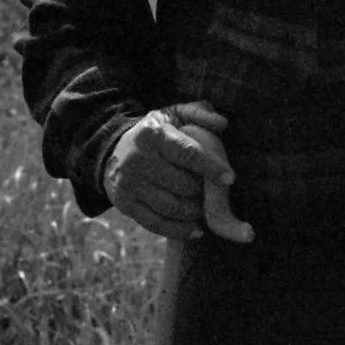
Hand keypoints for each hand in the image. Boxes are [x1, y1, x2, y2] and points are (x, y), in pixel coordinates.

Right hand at [102, 102, 253, 242]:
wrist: (113, 151)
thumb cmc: (157, 132)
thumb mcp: (175, 114)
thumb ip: (199, 114)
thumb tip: (223, 123)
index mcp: (153, 135)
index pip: (187, 153)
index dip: (210, 167)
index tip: (230, 178)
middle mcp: (137, 159)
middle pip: (181, 184)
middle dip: (203, 191)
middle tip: (214, 192)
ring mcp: (129, 184)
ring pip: (170, 207)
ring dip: (194, 211)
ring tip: (205, 207)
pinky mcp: (124, 204)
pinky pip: (155, 224)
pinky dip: (179, 230)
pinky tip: (196, 230)